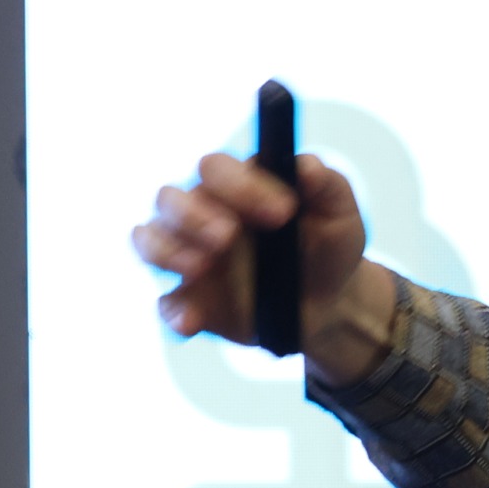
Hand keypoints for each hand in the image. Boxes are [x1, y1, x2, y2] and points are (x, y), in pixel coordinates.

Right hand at [130, 152, 398, 385]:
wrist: (332, 303)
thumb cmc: (330, 246)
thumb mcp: (339, 214)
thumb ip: (327, 185)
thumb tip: (306, 166)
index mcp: (235, 186)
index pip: (216, 168)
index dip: (241, 184)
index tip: (283, 212)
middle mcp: (202, 214)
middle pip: (169, 199)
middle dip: (192, 215)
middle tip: (227, 235)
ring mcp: (191, 256)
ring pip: (149, 241)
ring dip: (167, 250)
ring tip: (200, 266)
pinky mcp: (192, 300)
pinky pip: (166, 303)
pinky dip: (174, 311)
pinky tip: (192, 321)